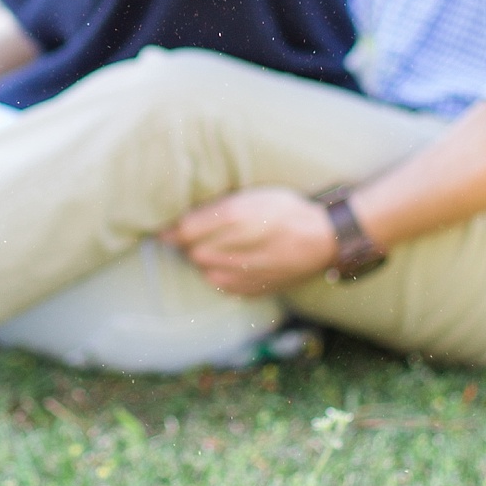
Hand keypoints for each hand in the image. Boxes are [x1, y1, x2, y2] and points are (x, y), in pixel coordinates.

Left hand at [161, 186, 337, 295]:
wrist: (320, 240)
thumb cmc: (285, 210)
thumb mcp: (251, 196)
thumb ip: (215, 207)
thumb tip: (180, 219)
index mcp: (233, 218)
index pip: (183, 230)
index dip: (170, 228)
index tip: (164, 226)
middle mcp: (233, 248)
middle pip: (190, 250)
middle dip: (189, 242)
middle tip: (198, 232)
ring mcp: (240, 274)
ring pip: (203, 267)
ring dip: (204, 257)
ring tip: (220, 245)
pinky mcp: (248, 289)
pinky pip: (218, 282)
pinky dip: (219, 272)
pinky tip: (233, 260)